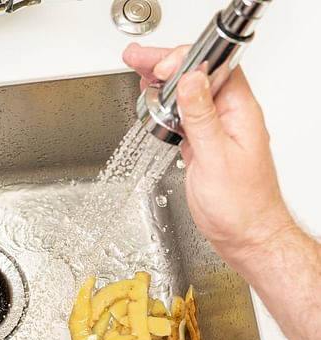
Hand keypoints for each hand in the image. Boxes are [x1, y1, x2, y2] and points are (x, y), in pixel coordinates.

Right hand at [122, 43, 294, 268]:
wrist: (246, 236)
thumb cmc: (241, 206)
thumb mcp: (217, 157)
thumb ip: (202, 117)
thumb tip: (190, 80)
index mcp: (240, 113)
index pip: (214, 69)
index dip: (186, 61)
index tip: (160, 67)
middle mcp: (229, 117)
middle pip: (198, 77)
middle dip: (168, 64)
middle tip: (138, 58)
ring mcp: (215, 130)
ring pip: (188, 95)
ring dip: (164, 83)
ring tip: (139, 71)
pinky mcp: (202, 145)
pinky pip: (183, 116)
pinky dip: (165, 107)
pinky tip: (152, 102)